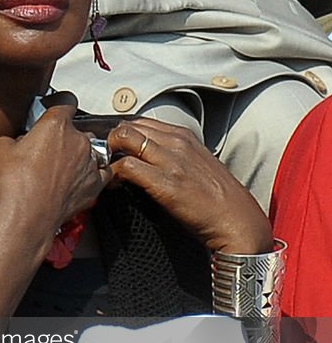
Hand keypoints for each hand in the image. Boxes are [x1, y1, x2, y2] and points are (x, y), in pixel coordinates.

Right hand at [0, 94, 110, 254]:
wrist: (28, 217)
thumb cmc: (16, 185)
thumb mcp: (0, 149)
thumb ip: (13, 138)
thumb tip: (16, 143)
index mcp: (56, 125)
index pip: (66, 101)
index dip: (60, 103)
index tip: (57, 106)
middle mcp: (78, 140)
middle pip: (77, 129)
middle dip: (64, 137)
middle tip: (46, 150)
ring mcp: (90, 162)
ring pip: (89, 150)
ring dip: (77, 156)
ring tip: (59, 169)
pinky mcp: (95, 184)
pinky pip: (100, 172)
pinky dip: (91, 173)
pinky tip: (77, 179)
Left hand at [107, 119, 273, 254]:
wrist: (237, 220)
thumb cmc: (218, 199)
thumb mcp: (198, 164)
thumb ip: (174, 154)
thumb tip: (148, 157)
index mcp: (185, 135)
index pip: (142, 121)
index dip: (123, 133)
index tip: (114, 147)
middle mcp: (177, 142)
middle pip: (129, 125)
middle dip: (111, 140)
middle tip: (104, 159)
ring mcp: (171, 160)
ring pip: (124, 138)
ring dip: (108, 153)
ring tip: (106, 171)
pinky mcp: (164, 182)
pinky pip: (126, 167)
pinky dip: (113, 174)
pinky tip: (113, 185)